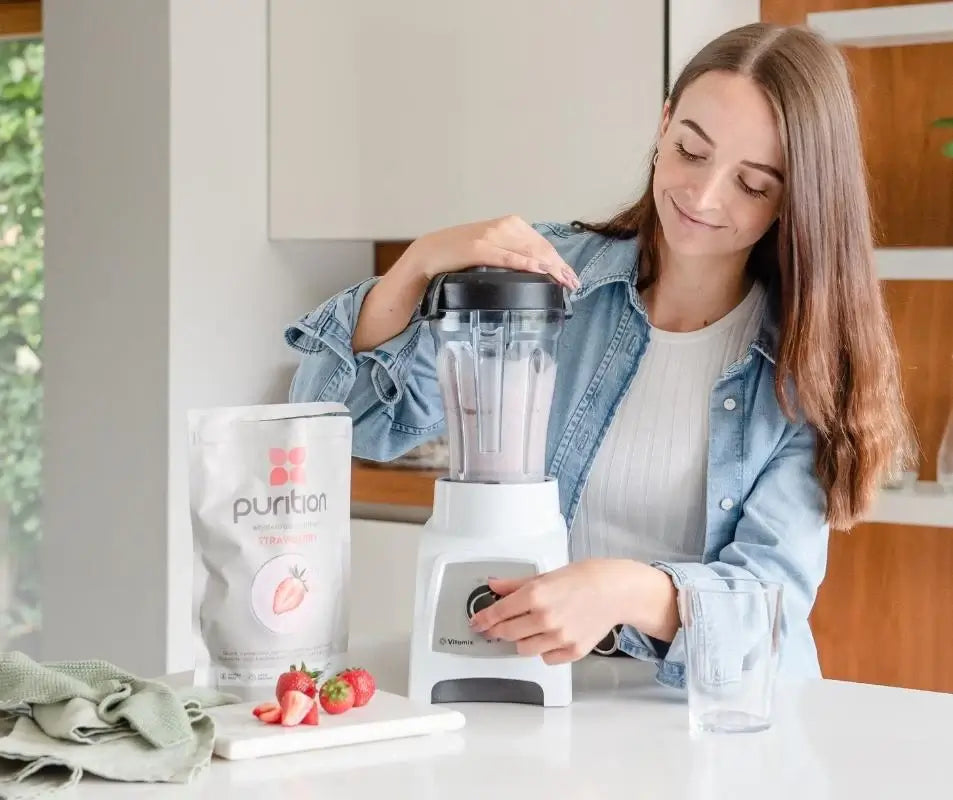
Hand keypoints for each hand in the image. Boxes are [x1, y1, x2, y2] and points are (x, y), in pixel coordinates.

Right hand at [395, 215, 579, 289]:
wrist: (428, 253)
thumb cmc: (459, 254)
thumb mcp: (490, 248)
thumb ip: (510, 252)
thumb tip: (534, 269)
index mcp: (508, 224)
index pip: (541, 243)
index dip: (559, 260)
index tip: (570, 276)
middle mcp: (503, 226)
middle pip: (540, 247)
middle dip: (559, 266)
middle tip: (573, 284)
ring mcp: (491, 237)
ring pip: (529, 251)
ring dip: (550, 267)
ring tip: (563, 283)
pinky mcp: (478, 249)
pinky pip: (508, 257)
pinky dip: (526, 264)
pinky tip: (541, 271)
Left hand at [468, 560, 680, 664]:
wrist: (615, 590)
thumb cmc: (584, 578)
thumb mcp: (545, 575)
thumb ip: (516, 584)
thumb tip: (493, 586)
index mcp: (535, 596)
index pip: (498, 613)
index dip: (483, 620)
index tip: (476, 623)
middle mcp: (544, 618)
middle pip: (507, 633)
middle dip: (499, 630)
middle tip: (498, 626)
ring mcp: (559, 638)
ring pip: (524, 649)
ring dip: (521, 640)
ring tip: (530, 628)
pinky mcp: (572, 651)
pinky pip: (547, 658)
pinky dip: (544, 650)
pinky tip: (550, 636)